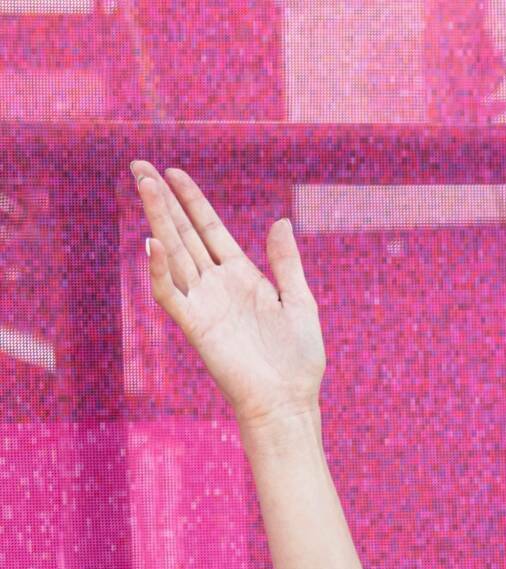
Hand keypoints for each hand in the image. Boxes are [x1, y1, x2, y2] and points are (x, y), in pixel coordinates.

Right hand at [130, 161, 324, 426]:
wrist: (288, 400)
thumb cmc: (297, 359)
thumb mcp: (300, 302)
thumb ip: (286, 264)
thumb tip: (281, 222)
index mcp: (242, 276)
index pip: (209, 229)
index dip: (192, 201)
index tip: (173, 172)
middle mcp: (217, 285)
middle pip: (184, 234)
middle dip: (162, 201)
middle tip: (140, 166)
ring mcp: (203, 303)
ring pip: (172, 254)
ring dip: (158, 221)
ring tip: (144, 187)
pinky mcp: (195, 326)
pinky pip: (170, 294)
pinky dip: (159, 271)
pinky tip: (152, 244)